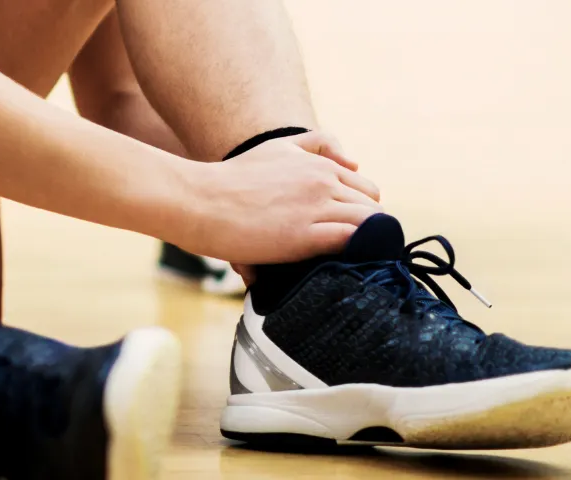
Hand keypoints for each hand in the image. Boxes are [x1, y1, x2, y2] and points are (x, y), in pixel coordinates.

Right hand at [173, 131, 381, 263]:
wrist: (198, 199)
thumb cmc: (231, 178)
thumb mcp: (278, 147)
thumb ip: (316, 145)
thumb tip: (352, 162)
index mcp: (320, 165)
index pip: (367, 191)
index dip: (361, 213)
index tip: (345, 231)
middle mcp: (324, 181)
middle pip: (373, 209)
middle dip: (365, 231)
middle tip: (343, 251)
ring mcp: (316, 206)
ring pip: (368, 225)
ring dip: (361, 245)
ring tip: (342, 263)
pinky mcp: (305, 235)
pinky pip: (352, 241)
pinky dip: (352, 254)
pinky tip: (335, 265)